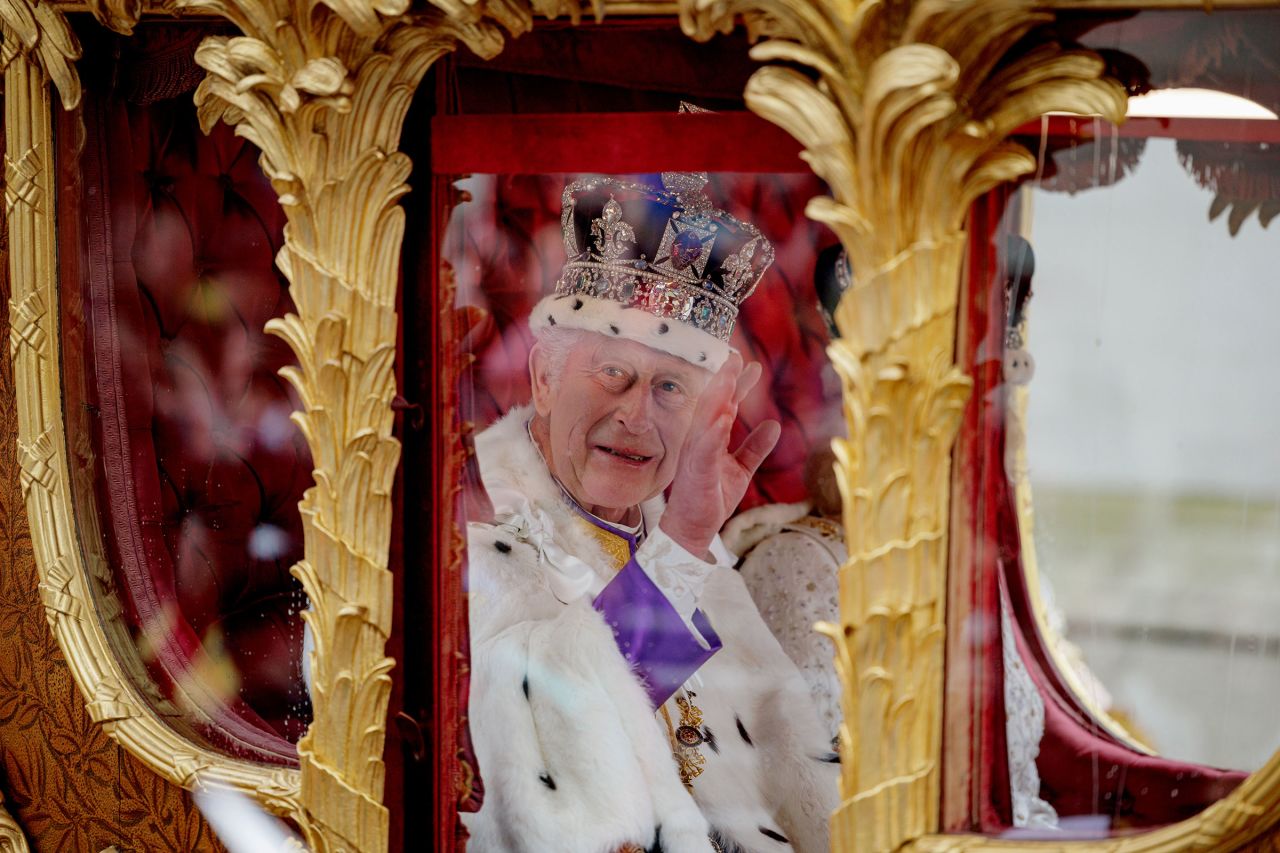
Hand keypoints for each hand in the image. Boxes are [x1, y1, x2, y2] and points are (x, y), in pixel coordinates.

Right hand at [660, 352, 780, 558]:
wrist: (693, 529)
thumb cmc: (711, 498)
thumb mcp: (741, 470)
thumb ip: (755, 448)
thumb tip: (774, 425)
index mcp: (710, 439)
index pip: (724, 405)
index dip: (737, 385)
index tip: (751, 365)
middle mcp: (700, 441)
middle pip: (712, 404)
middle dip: (724, 380)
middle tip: (736, 358)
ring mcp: (695, 455)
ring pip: (705, 420)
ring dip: (717, 397)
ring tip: (728, 376)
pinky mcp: (696, 472)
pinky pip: (704, 449)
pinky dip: (713, 433)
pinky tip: (723, 418)